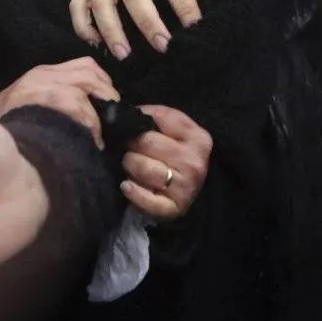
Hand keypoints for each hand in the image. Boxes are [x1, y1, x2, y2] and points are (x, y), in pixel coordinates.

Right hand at [0, 58, 117, 148]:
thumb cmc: (0, 131)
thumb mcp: (23, 107)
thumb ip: (51, 103)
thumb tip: (84, 114)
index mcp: (39, 74)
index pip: (82, 66)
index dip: (101, 83)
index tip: (107, 103)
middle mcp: (43, 74)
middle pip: (90, 71)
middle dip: (107, 94)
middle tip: (113, 119)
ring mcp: (47, 86)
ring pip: (91, 85)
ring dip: (102, 112)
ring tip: (102, 134)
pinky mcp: (51, 102)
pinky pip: (84, 110)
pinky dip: (94, 129)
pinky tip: (93, 145)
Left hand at [119, 105, 211, 220]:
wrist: (185, 192)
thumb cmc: (174, 156)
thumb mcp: (173, 131)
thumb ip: (154, 116)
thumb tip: (123, 112)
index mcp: (198, 138)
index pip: (158, 118)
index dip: (139, 121)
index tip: (133, 128)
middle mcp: (195, 162)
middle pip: (146, 142)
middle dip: (131, 145)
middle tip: (130, 149)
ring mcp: (187, 187)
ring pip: (142, 167)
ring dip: (130, 166)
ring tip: (131, 166)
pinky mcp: (174, 208)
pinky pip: (146, 199)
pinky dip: (133, 192)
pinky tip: (127, 186)